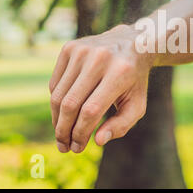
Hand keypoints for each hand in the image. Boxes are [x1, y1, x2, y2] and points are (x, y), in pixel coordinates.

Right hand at [49, 24, 153, 152]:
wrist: (130, 43)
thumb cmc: (134, 80)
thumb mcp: (137, 103)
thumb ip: (122, 125)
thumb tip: (98, 141)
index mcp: (120, 72)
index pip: (91, 110)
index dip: (81, 133)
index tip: (77, 148)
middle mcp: (99, 58)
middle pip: (70, 104)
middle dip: (64, 130)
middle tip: (64, 147)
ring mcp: (82, 51)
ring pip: (58, 95)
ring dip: (57, 120)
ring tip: (62, 134)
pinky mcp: (69, 48)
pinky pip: (55, 84)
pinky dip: (57, 102)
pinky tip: (65, 112)